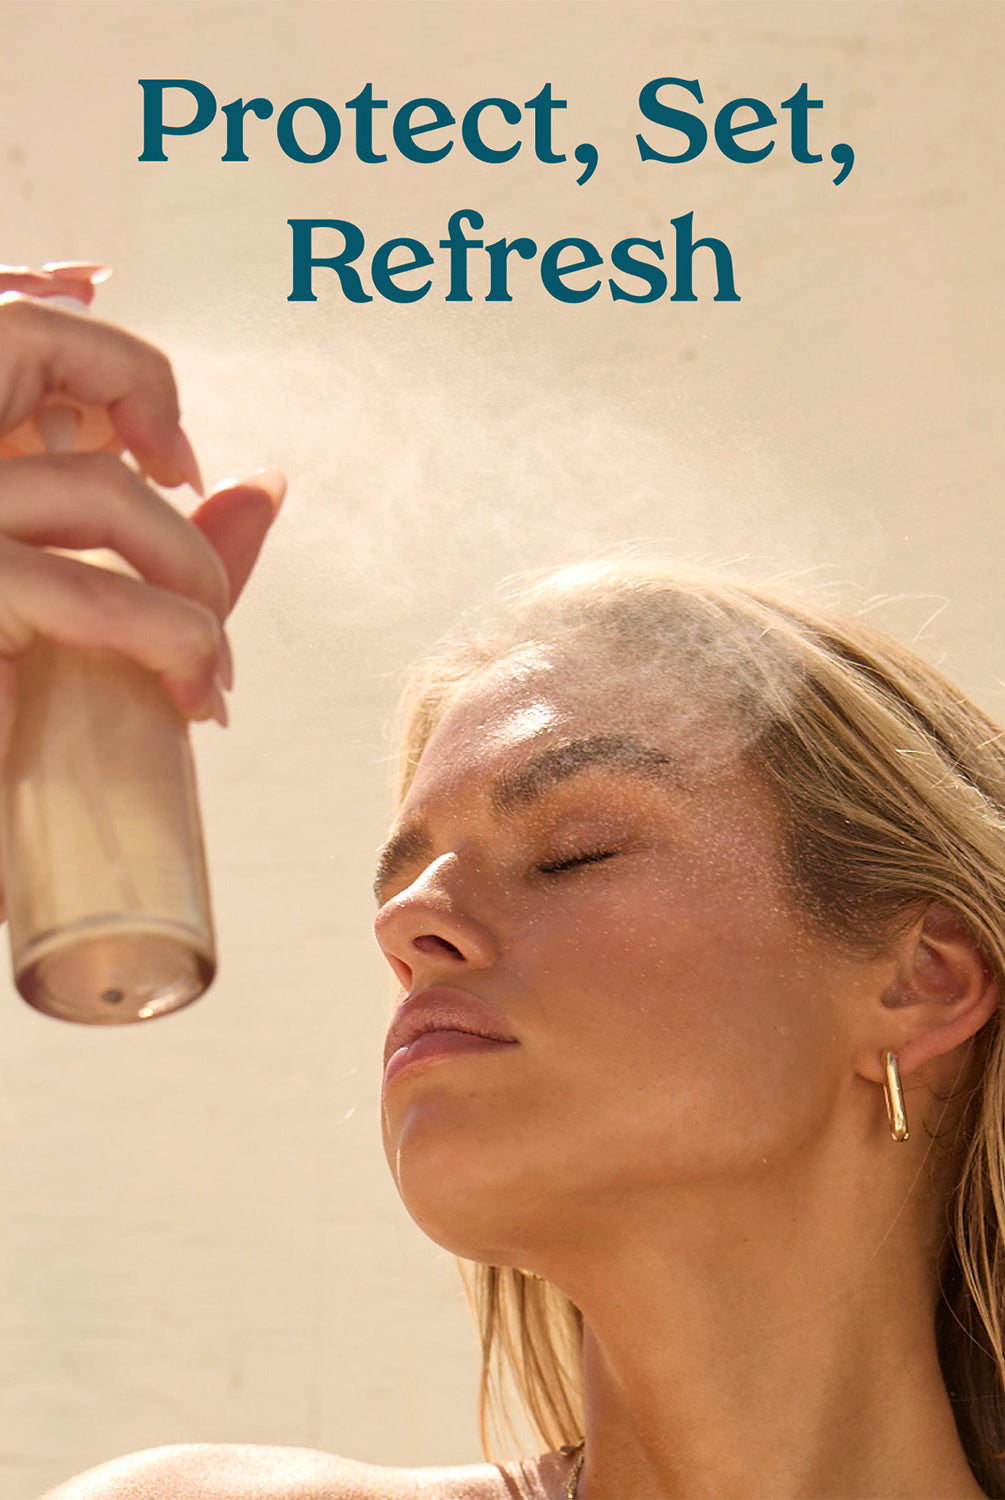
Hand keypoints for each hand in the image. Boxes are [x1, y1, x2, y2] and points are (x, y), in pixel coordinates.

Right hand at [0, 264, 285, 753]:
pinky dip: (172, 640)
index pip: (21, 337)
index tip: (182, 465)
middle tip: (214, 611)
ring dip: (193, 580)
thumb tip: (267, 478)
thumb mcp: (99, 623)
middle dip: (160, 464)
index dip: (122, 371)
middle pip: (48, 374)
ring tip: (210, 676)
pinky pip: (94, 592)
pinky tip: (192, 699)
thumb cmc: (28, 736)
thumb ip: (165, 550)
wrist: (4, 833)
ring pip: (102, 487)